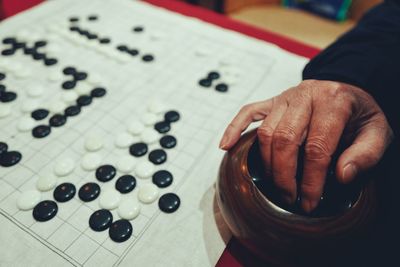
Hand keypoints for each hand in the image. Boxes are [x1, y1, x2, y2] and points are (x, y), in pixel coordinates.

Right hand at [219, 80, 392, 212]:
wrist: (347, 88)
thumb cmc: (359, 114)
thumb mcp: (378, 132)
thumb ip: (366, 154)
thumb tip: (341, 175)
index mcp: (334, 101)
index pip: (316, 146)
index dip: (311, 179)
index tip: (310, 201)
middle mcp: (305, 95)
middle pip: (285, 139)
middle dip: (284, 175)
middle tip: (288, 197)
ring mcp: (285, 96)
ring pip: (266, 131)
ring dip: (266, 162)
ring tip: (274, 184)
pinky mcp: (272, 100)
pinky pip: (248, 111)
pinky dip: (235, 128)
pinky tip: (225, 145)